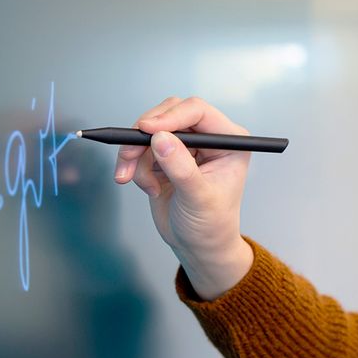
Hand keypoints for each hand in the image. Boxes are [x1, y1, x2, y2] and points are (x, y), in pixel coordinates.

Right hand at [114, 96, 253, 298]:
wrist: (197, 246)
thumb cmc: (211, 226)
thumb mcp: (199, 198)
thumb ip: (181, 168)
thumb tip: (161, 138)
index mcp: (229, 141)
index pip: (198, 111)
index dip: (170, 116)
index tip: (147, 130)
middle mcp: (208, 138)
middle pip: (169, 114)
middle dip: (145, 135)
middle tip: (128, 154)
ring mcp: (186, 146)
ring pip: (149, 132)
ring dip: (135, 155)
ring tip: (133, 180)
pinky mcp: (166, 156)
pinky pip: (141, 149)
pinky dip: (136, 166)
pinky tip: (149, 188)